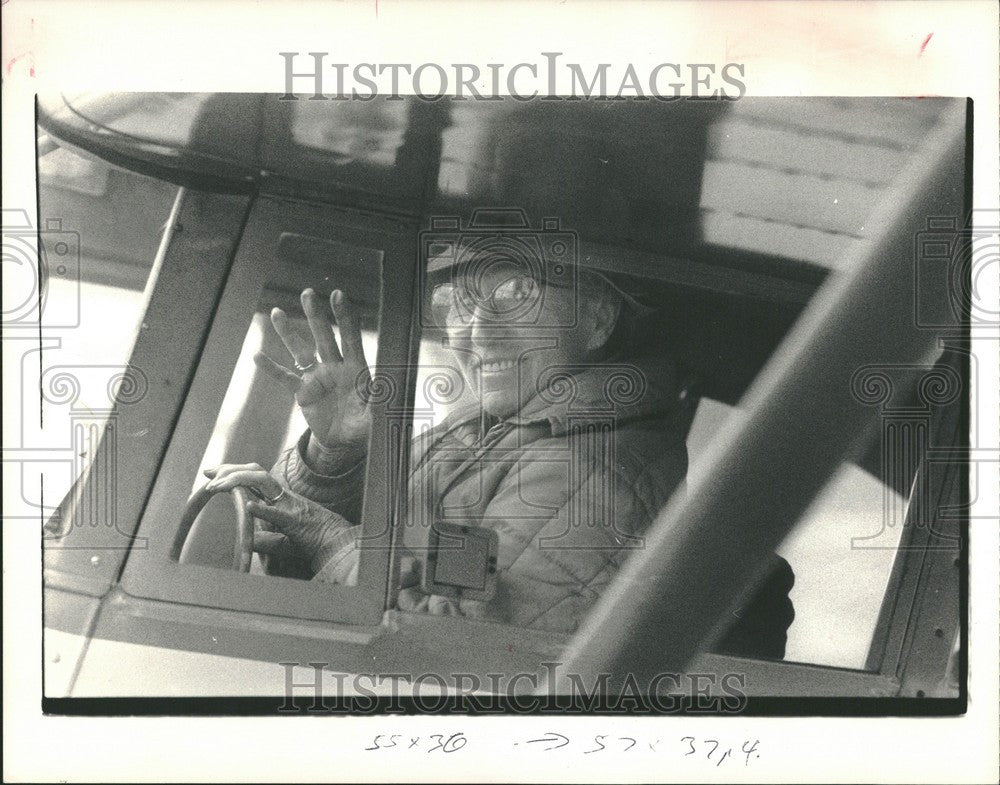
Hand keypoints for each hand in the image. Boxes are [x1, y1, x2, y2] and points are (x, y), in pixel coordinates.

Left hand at [203, 465, 346, 567]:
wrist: (339, 544)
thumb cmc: (314, 541)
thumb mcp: (285, 541)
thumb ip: (267, 539)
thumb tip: (249, 541)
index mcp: (281, 499)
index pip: (254, 479)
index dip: (232, 473)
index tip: (213, 475)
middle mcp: (284, 497)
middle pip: (255, 472)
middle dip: (230, 469)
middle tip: (209, 473)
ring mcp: (290, 506)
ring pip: (263, 482)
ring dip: (238, 481)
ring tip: (218, 487)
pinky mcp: (297, 522)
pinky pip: (278, 513)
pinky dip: (264, 508)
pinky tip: (249, 505)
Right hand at [256, 288, 370, 467]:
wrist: (344, 441)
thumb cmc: (364, 425)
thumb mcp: (374, 416)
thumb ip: (376, 405)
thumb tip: (383, 395)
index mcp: (356, 369)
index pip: (350, 338)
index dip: (345, 317)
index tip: (338, 294)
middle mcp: (335, 367)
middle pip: (324, 337)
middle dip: (316, 315)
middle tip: (308, 292)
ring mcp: (317, 377)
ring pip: (301, 351)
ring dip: (288, 333)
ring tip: (276, 312)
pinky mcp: (302, 392)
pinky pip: (285, 377)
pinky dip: (272, 368)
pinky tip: (257, 356)